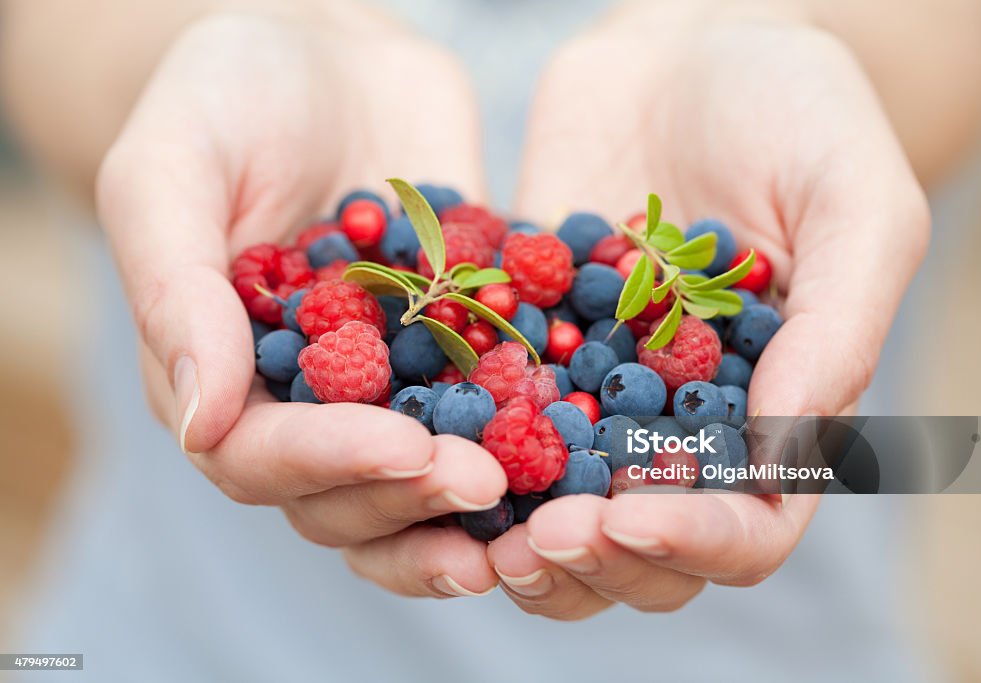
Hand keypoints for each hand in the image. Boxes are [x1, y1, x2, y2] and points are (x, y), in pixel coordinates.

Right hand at [97, 8, 504, 597]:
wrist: (330, 55)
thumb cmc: (227, 96)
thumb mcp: (171, 169)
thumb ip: (175, 289)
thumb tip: (200, 424)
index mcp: (223, 375)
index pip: (259, 456)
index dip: (330, 463)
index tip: (404, 447)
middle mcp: (304, 400)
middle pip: (346, 493)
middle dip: (413, 496)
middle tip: (485, 479)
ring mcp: (389, 382)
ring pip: (419, 482)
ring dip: (470, 505)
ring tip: (534, 507)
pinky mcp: (459, 351)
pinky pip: (493, 410)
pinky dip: (532, 439)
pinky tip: (582, 447)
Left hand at [494, 2, 929, 618]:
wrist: (687, 42)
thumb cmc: (797, 110)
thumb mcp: (855, 204)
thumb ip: (835, 330)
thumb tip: (781, 456)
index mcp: (772, 414)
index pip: (745, 528)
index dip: (692, 545)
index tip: (626, 520)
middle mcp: (678, 421)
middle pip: (639, 545)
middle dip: (590, 558)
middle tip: (536, 538)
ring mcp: (593, 388)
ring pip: (553, 507)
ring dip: (513, 531)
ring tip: (470, 515)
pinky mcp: (523, 341)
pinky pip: (483, 411)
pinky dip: (451, 438)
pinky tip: (414, 434)